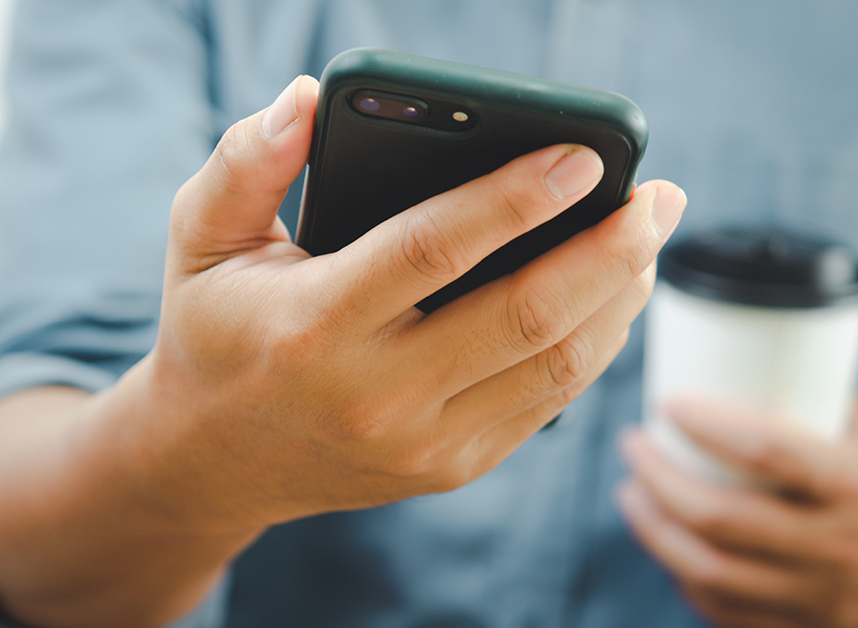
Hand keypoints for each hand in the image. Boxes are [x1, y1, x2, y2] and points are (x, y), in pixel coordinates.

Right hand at [0, 75, 685, 627]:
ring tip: (648, 239)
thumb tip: (304, 98)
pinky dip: (594, 345)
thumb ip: (245, 162)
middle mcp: (374, 394)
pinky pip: (546, 403)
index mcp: (312, 325)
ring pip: (554, 366)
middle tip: (658, 196)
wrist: (217, 462)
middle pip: (524, 315)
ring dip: (618, 297)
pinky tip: (612, 297)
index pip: (432, 250)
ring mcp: (421, 442)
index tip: (584, 154)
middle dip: (608, 248)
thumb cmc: (217, 330)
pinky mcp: (451, 468)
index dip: (515, 197)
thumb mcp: (199, 238)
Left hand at [617, 390, 857, 627]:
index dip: (706, 424)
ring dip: (657, 534)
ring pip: (714, 575)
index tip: (667, 403)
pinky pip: (733, 618)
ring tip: (634, 498)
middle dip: (658, 480)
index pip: (767, 451)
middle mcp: (844, 550)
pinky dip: (693, 584)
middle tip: (633, 449)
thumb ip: (826, 410)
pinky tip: (673, 553)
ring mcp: (830, 603)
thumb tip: (748, 383)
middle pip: (721, 520)